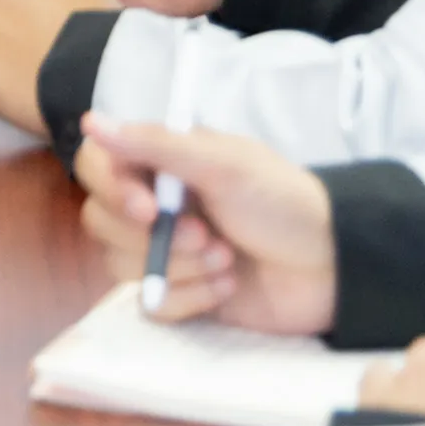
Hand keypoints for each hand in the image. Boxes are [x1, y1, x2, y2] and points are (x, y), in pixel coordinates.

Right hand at [73, 113, 335, 335]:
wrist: (333, 269)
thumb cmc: (283, 204)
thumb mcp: (225, 164)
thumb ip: (156, 144)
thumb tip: (91, 121)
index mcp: (160, 164)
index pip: (96, 165)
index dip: (111, 188)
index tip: (147, 209)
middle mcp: (152, 205)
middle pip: (101, 220)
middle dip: (155, 238)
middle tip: (207, 235)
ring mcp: (162, 253)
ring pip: (121, 266)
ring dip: (178, 268)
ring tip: (227, 260)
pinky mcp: (178, 294)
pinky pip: (151, 304)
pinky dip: (190, 299)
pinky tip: (227, 287)